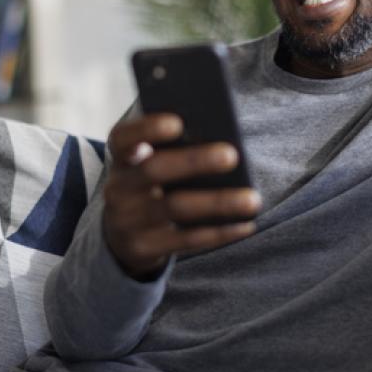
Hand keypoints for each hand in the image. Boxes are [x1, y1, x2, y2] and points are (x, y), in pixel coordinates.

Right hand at [103, 113, 260, 279]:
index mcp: (121, 157)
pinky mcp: (144, 249)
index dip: (147, 128)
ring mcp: (127, 221)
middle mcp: (118, 188)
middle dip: (194, 161)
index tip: (178, 122)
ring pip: (175, 208)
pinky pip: (186, 240)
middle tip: (232, 155)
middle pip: (153, 170)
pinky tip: (247, 224)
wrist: (122, 235)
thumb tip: (220, 138)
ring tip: (253, 199)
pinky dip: (220, 232)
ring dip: (217, 202)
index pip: (124, 137)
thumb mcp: (149, 162)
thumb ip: (172, 147)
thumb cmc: (151, 182)